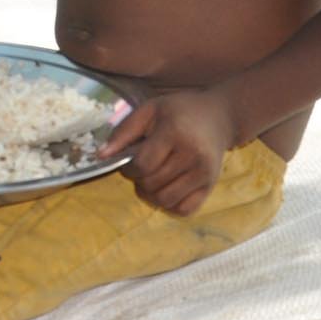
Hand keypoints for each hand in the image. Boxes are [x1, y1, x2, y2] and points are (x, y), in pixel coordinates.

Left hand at [99, 90, 237, 216]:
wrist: (219, 116)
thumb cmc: (180, 110)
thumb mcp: (149, 110)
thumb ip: (123, 132)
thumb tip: (101, 156)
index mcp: (175, 134)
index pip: (143, 165)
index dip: (128, 169)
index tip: (128, 162)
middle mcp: (193, 156)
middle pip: (153, 184)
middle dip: (139, 180)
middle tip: (141, 169)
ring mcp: (205, 174)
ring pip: (166, 200)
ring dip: (151, 194)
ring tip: (151, 179)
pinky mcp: (211, 186)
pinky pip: (185, 210)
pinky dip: (170, 205)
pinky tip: (167, 189)